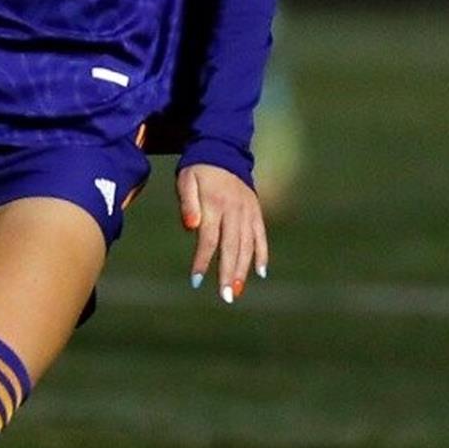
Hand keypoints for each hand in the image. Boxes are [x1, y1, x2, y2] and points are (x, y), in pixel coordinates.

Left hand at [176, 163, 266, 303]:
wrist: (222, 150)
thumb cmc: (198, 170)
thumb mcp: (186, 181)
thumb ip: (188, 204)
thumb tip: (190, 227)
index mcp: (215, 204)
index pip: (209, 240)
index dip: (203, 261)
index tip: (196, 281)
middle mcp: (235, 210)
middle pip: (232, 247)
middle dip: (229, 273)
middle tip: (226, 297)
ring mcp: (248, 211)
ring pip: (248, 245)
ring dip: (243, 269)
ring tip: (238, 291)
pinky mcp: (256, 211)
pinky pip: (261, 236)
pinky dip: (262, 254)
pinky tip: (260, 272)